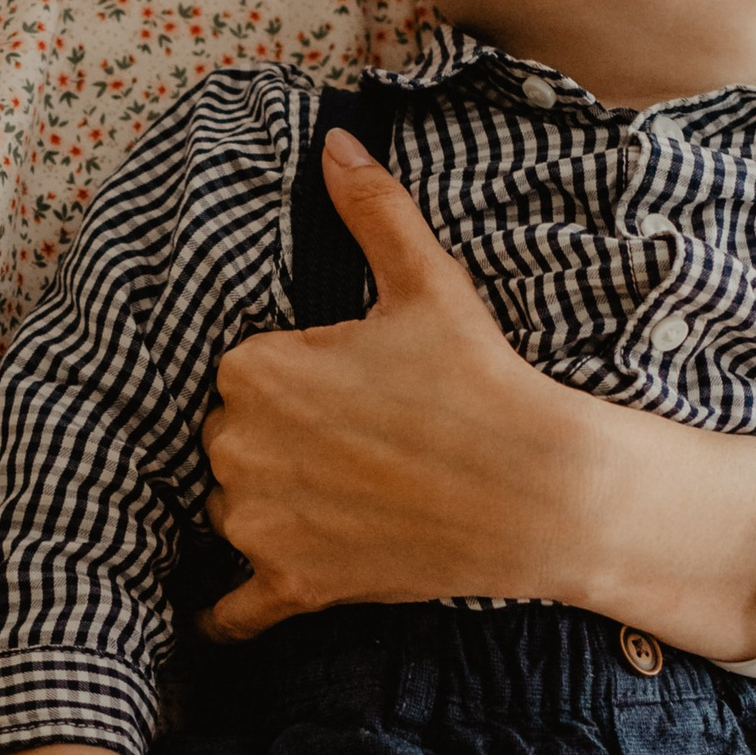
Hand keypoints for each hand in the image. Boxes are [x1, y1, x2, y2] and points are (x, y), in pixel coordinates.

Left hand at [198, 127, 595, 640]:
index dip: (293, 381)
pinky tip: (214, 617)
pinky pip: (232, 610)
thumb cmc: (480, 382)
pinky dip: (226, 613)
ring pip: (232, 512)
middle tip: (354, 442)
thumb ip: (371, 209)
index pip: (239, 374)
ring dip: (267, 509)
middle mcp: (238, 448)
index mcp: (254, 369)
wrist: (542, 491)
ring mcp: (263, 524)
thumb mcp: (426, 283)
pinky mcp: (295, 585)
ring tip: (341, 498)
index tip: (348, 388)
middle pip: (230, 443)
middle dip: (276, 443)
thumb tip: (334, 137)